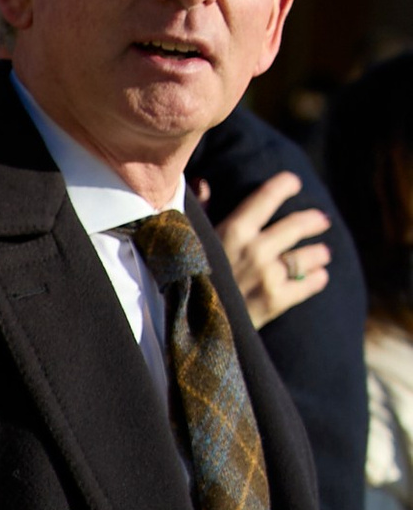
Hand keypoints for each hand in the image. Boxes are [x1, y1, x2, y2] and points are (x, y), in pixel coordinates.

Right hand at [199, 170, 328, 326]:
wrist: (189, 327)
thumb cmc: (185, 279)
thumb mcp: (188, 241)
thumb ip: (199, 211)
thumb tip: (203, 183)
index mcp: (234, 230)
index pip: (268, 196)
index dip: (285, 185)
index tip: (294, 182)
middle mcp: (256, 249)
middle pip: (297, 225)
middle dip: (313, 220)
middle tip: (322, 220)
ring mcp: (268, 276)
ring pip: (308, 255)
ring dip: (319, 253)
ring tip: (323, 253)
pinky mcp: (276, 301)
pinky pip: (308, 284)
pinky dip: (317, 279)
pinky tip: (319, 277)